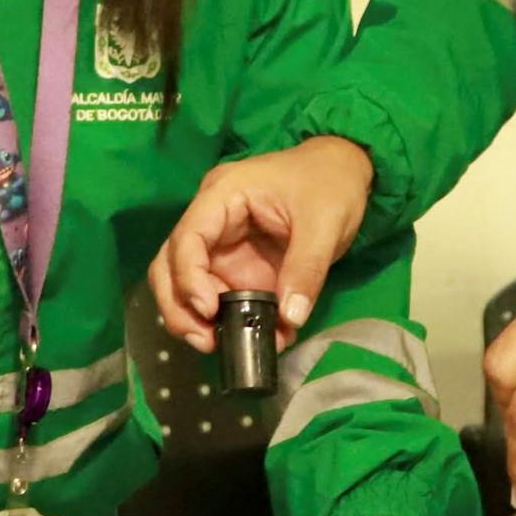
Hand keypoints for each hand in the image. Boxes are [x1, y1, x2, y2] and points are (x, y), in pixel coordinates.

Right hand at [152, 135, 375, 349]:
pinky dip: (231, 320)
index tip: (209, 310)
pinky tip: (258, 337)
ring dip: (195, 318)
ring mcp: (222, 245)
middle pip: (170, 264)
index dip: (188, 277)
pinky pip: (222, 296)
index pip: (187, 237)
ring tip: (220, 344)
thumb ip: (306, 268)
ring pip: (185, 284)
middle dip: (180, 306)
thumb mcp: (325, 222)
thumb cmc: (330, 183)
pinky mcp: (237, 265)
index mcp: (223, 195)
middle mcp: (212, 220)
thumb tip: (289, 319)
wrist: (345, 171)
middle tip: (205, 339)